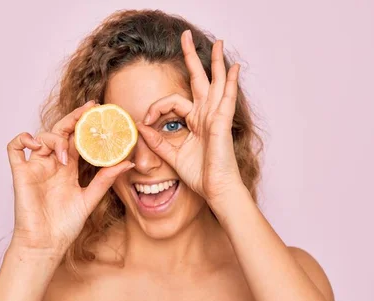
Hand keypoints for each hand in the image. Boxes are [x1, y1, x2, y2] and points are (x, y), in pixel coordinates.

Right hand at [6, 100, 134, 253]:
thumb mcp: (90, 199)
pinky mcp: (21, 173)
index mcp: (68, 169)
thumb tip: (128, 162)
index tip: (100, 111)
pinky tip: (36, 143)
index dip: (86, 124)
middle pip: (61, 132)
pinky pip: (15, 148)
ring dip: (56, 140)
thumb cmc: (65, 226)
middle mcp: (52, 164)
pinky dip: (23, 138)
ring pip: (42, 137)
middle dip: (74, 118)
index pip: (77, 139)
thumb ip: (106, 179)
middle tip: (90, 110)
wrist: (46, 244)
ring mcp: (36, 167)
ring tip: (66, 157)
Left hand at [135, 30, 245, 203]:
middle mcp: (207, 115)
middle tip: (186, 37)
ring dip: (216, 62)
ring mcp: (216, 117)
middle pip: (200, 80)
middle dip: (193, 58)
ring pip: (216, 82)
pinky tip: (232, 67)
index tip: (144, 122)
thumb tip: (140, 126)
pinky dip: (230, 81)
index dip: (155, 108)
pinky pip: (226, 98)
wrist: (215, 190)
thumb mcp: (172, 155)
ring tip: (218, 43)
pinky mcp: (221, 123)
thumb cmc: (200, 176)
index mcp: (196, 122)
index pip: (173, 102)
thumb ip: (157, 141)